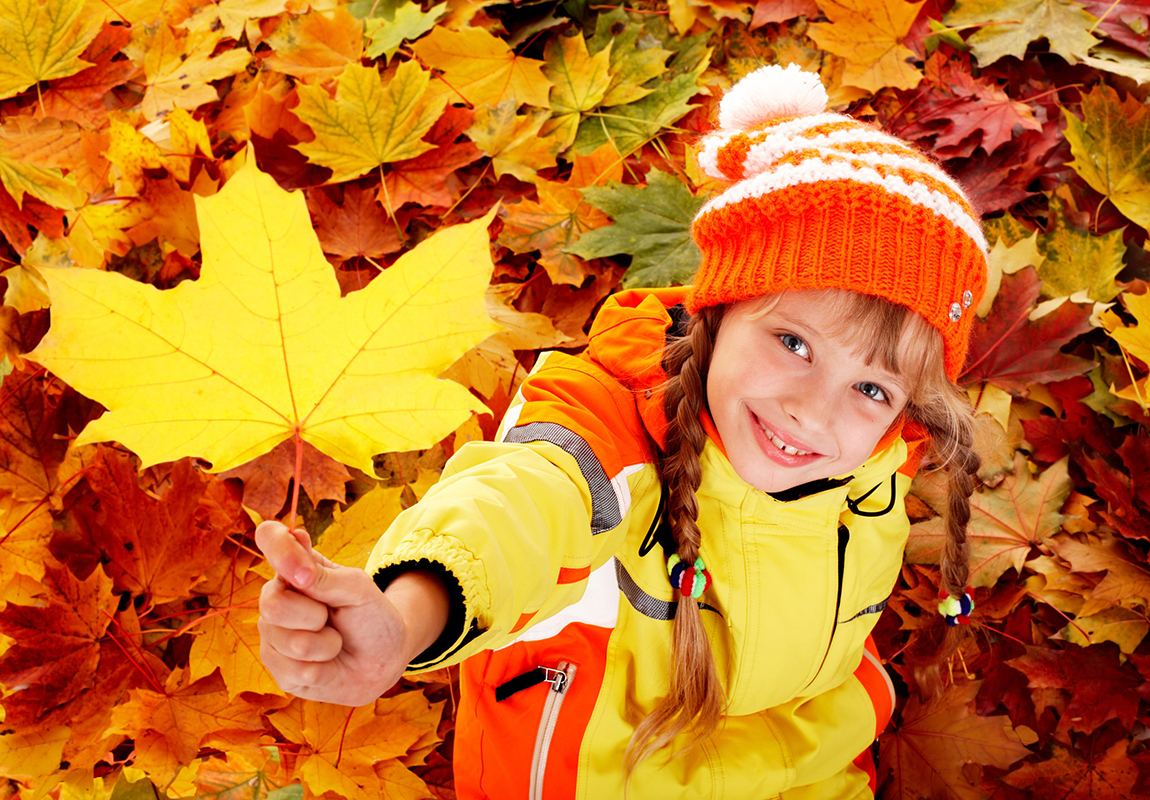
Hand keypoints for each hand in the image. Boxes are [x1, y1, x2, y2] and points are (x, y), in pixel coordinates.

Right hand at [255, 520, 448, 705]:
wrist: (383, 660)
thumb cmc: (370, 617)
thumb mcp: (358, 590)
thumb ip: (325, 576)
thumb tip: (294, 568)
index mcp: (295, 567)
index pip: (270, 537)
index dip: (278, 548)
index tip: (304, 573)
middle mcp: (276, 598)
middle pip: (273, 605)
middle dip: (316, 616)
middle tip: (332, 617)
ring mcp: (273, 636)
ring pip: (291, 643)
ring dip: (327, 645)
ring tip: (335, 642)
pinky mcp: (278, 670)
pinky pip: (298, 671)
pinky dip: (326, 669)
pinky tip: (330, 665)